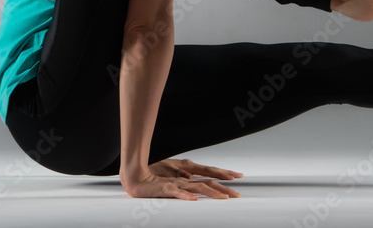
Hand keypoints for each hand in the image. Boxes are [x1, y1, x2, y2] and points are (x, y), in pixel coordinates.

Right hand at [121, 159, 242, 199]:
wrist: (134, 177)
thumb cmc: (152, 177)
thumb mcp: (172, 179)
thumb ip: (183, 179)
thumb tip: (192, 180)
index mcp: (186, 172)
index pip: (208, 173)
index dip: (223, 174)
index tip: (237, 176)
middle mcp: (184, 176)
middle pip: (207, 181)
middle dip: (224, 188)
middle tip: (238, 194)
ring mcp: (176, 183)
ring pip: (197, 187)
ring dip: (211, 192)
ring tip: (224, 198)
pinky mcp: (165, 189)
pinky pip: (178, 193)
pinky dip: (186, 196)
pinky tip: (195, 200)